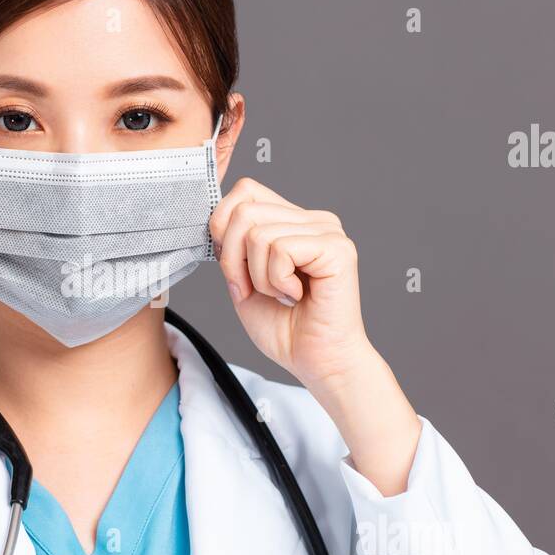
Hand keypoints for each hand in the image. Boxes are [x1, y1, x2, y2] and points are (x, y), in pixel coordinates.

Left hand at [209, 177, 372, 387]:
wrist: (317, 363)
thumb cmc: (285, 329)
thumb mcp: (243, 280)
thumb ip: (232, 246)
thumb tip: (217, 219)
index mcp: (294, 222)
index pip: (246, 191)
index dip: (224, 227)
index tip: (234, 269)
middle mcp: (314, 220)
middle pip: (244, 210)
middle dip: (233, 259)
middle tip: (254, 290)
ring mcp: (328, 231)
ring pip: (258, 233)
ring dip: (259, 277)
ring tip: (282, 295)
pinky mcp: (337, 248)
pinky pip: (281, 249)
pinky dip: (277, 281)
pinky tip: (296, 295)